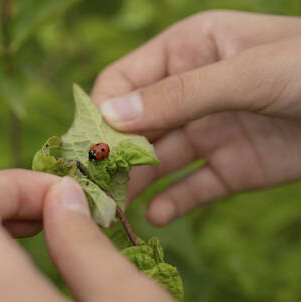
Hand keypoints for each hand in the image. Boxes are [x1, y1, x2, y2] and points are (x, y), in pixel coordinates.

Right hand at [91, 10, 300, 225]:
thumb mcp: (246, 72)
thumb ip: (179, 94)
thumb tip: (110, 116)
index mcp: (185, 52)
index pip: (124, 81)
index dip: (103, 111)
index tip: (87, 146)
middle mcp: (189, 92)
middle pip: (135, 126)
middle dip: (113, 155)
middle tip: (94, 187)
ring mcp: (209, 131)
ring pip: (158, 161)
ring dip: (135, 183)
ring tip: (117, 209)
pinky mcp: (230, 168)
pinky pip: (193, 187)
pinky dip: (173, 203)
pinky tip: (156, 217)